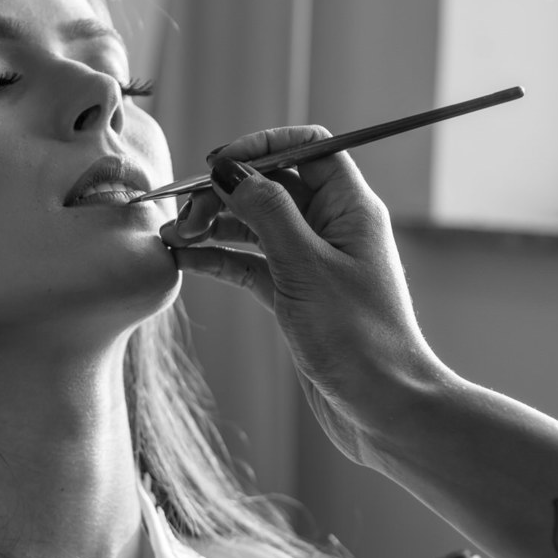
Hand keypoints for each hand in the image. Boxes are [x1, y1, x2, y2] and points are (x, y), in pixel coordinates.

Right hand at [159, 126, 444, 464]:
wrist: (383, 410)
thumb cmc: (359, 339)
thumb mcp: (306, 266)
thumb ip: (268, 212)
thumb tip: (232, 171)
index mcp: (349, 208)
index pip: (308, 149)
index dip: (262, 147)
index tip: (218, 164)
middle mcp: (331, 228)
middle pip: (272, 186)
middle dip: (225, 192)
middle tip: (185, 215)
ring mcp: (311, 263)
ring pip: (255, 225)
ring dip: (214, 225)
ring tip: (174, 237)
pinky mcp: (294, 296)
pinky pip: (250, 263)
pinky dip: (218, 258)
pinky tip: (186, 259)